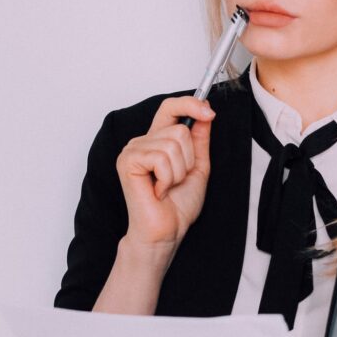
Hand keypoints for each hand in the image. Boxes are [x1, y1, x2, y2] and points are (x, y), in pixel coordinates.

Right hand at [115, 96, 214, 250]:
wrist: (166, 232)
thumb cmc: (178, 205)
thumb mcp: (198, 167)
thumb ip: (200, 140)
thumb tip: (205, 113)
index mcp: (157, 140)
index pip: (170, 107)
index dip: (190, 104)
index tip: (209, 112)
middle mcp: (142, 141)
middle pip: (179, 129)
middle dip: (189, 158)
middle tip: (177, 179)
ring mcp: (132, 150)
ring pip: (173, 144)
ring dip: (178, 172)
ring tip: (168, 186)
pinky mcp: (128, 162)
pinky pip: (161, 158)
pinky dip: (167, 178)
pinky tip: (159, 191)